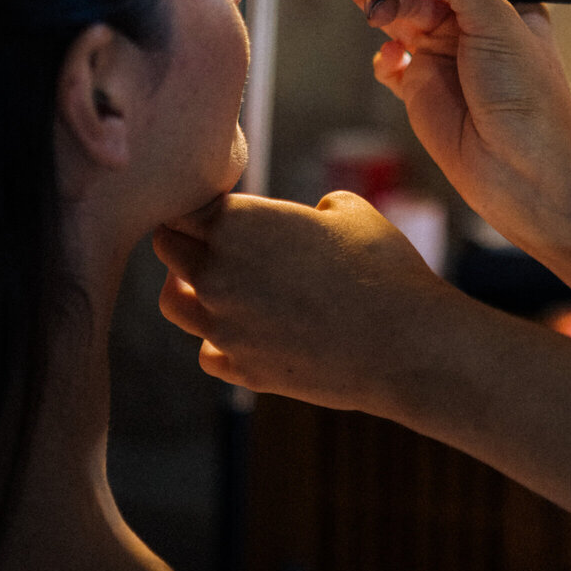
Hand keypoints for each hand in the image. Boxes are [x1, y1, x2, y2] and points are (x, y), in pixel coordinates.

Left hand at [154, 189, 446, 407]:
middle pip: (166, 247)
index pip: (182, 204)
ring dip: (189, 289)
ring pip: (173, 303)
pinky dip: (219, 341)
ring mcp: (223, 326)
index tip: (222, 204)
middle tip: (216, 239)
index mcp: (235, 222)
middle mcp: (215, 273)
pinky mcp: (242, 369)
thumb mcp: (351, 211)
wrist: (403, 343)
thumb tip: (315, 214)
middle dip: (186, 239)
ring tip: (222, 285)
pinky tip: (248, 330)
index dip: (201, 202)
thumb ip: (316, 206)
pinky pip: (207, 352)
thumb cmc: (381, 267)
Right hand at [352, 0, 570, 252]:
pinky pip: (390, 63)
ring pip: (399, 19)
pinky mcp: (421, 92)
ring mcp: (444, 59)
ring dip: (383, 12)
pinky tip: (393, 62)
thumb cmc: (524, 95)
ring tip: (378, 16)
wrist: (524, 173)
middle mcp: (471, 27)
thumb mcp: (494, 18)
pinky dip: (383, 57)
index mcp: (501, 3)